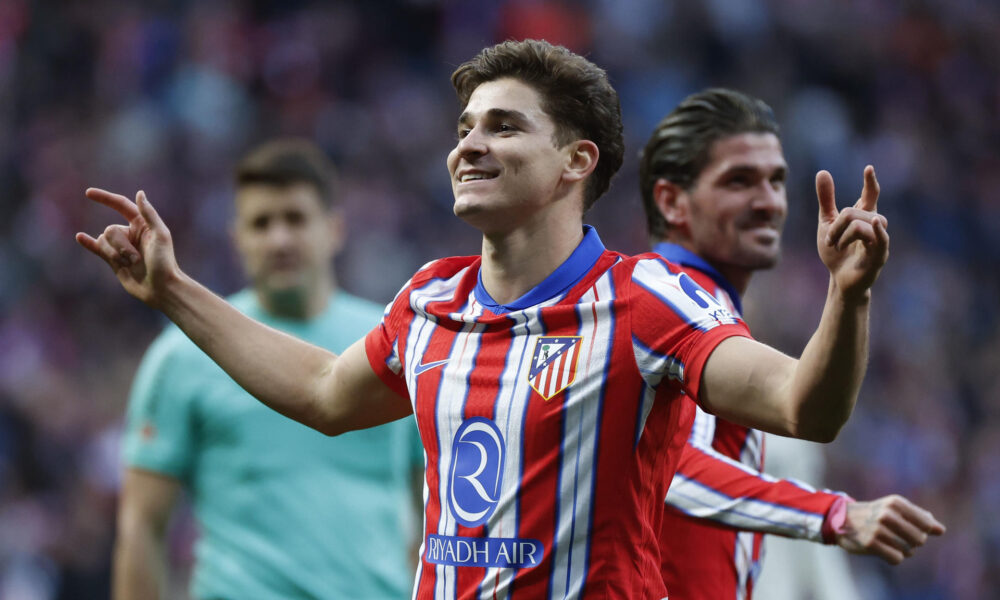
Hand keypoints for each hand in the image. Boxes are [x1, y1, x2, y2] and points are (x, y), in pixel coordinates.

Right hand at [75, 188, 178, 307]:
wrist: (160, 288)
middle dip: (121, 246)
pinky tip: (79, 237)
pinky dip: (88, 243)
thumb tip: (139, 193)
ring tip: (132, 265)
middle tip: (137, 259)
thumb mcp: (161, 235)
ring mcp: (121, 246)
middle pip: (110, 230)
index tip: (88, 193)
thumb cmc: (165, 262)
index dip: (105, 198)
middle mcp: (130, 233)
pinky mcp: (113, 260)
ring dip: (115, 254)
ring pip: (103, 241)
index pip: (121, 205)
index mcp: (142, 224)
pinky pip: (96, 248)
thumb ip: (149, 214)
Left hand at [816, 165, 889, 300]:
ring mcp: (879, 239)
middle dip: (836, 224)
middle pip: (854, 211)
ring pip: (861, 223)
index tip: (868, 168)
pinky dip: (877, 230)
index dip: (870, 182)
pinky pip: (881, 238)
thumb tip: (823, 171)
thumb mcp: (826, 223)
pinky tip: (876, 222)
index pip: (870, 195)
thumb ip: (826, 200)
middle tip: (829, 240)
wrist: (838, 279)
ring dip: (842, 234)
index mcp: (862, 216)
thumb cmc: (836, 252)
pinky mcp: (879, 255)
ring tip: (836, 246)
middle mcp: (874, 225)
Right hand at [836, 494, 944, 563]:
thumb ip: (919, 517)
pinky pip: (896, 559)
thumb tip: (941, 530)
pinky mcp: (870, 543)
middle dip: (913, 542)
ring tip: (889, 542)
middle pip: (920, 539)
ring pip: (909, 551)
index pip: (926, 524)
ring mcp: (878, 529)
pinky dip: (893, 557)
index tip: (913, 529)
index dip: (924, 531)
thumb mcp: (895, 508)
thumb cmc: (875, 514)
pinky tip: (884, 550)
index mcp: (896, 503)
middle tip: (899, 537)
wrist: (841, 519)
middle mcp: (887, 514)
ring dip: (903, 551)